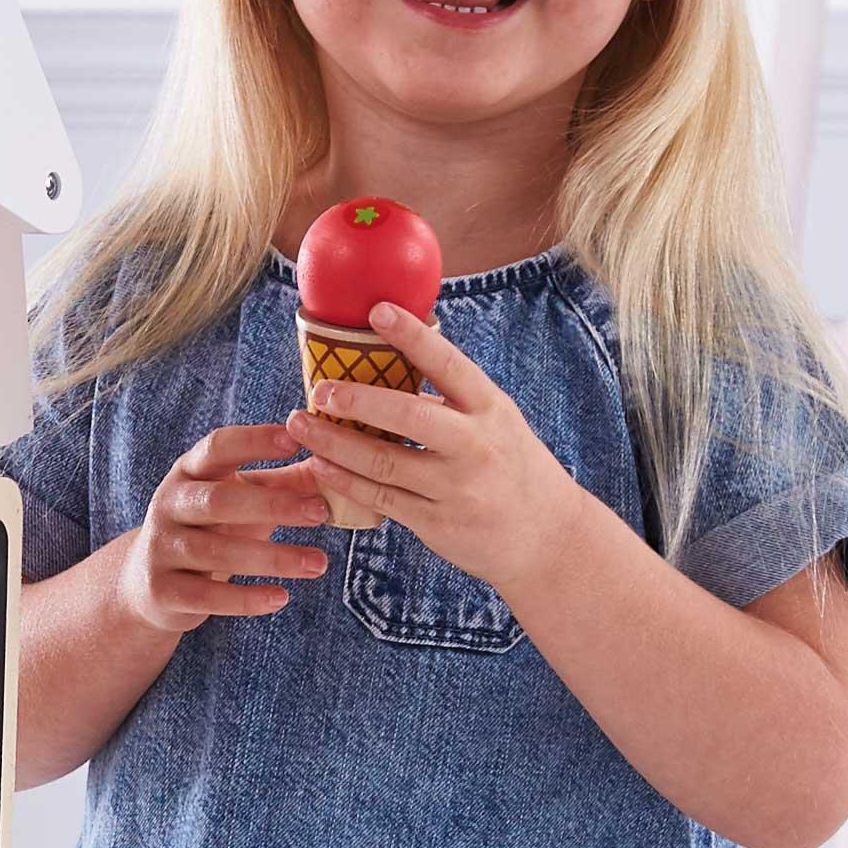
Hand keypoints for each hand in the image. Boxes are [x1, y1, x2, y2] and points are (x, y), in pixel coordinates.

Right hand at [117, 416, 332, 637]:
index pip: (217, 447)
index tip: (295, 439)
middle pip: (219, 501)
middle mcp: (168, 504)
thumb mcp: (239, 498)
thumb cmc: (209, 529)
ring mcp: (161, 548)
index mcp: (189, 472)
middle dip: (272, 505)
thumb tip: (335, 459)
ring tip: (318, 563)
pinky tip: (281, 598)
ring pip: (217, 552)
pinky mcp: (161, 590)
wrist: (147, 581)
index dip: (254, 442)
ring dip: (272, 558)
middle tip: (319, 513)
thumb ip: (282, 482)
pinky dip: (246, 599)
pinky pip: (207, 596)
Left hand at [288, 308, 591, 601]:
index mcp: (490, 409)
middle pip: (408, 416)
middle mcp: (475, 446)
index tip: (376, 310)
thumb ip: (453, 398)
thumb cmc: (512, 467)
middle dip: (357, 400)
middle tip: (319, 389)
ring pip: (384, 463)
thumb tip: (396, 355)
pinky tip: (320, 466)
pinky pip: (381, 499)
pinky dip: (345, 482)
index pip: (449, 364)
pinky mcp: (437, 523)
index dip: (412, 336)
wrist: (546, 537)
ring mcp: (456, 488)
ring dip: (335, 443)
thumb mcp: (497, 422)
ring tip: (300, 425)